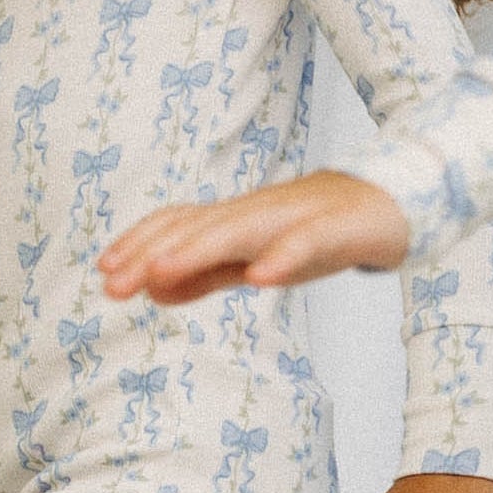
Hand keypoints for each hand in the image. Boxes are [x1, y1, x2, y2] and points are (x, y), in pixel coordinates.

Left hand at [101, 169, 411, 304]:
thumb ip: (207, 274)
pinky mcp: (337, 229)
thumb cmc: (316, 231)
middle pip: (198, 227)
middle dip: (152, 253)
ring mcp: (296, 217)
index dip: (139, 243)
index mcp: (235, 221)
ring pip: (241, 229)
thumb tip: (153, 290)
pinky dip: (282, 257)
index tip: (103, 271)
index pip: (178, 225)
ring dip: (198, 249)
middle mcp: (257, 212)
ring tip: (160, 271)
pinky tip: (260, 278)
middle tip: (113, 284)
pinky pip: (307, 242)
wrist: (389, 203)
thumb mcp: (254, 258)